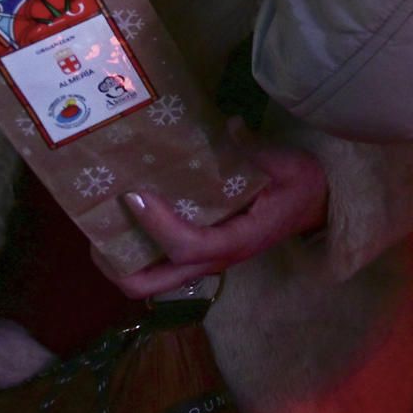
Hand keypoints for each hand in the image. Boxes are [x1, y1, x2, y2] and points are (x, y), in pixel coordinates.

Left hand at [99, 120, 328, 298]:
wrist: (315, 206)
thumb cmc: (301, 185)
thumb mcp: (288, 164)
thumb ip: (256, 149)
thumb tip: (227, 127)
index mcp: (238, 240)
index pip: (188, 246)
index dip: (157, 226)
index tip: (133, 194)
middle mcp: (215, 260)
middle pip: (152, 285)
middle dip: (117, 266)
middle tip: (97, 230)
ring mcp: (205, 262)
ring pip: (149, 281)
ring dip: (120, 261)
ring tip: (103, 226)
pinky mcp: (199, 254)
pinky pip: (157, 264)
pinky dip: (135, 249)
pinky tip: (127, 219)